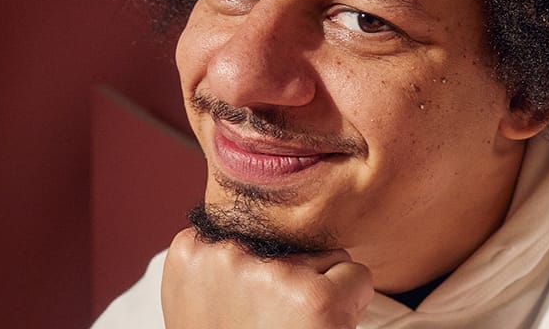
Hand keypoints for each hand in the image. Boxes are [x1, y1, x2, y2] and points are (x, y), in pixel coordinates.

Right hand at [161, 228, 374, 328]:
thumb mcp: (206, 301)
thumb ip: (224, 265)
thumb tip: (252, 231)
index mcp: (191, 251)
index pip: (252, 230)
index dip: (262, 270)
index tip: (248, 306)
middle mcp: (229, 254)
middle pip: (290, 239)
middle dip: (292, 276)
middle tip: (272, 323)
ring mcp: (274, 274)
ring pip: (325, 255)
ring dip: (318, 291)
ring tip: (291, 327)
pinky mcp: (317, 298)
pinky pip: (357, 277)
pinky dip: (351, 303)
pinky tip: (317, 327)